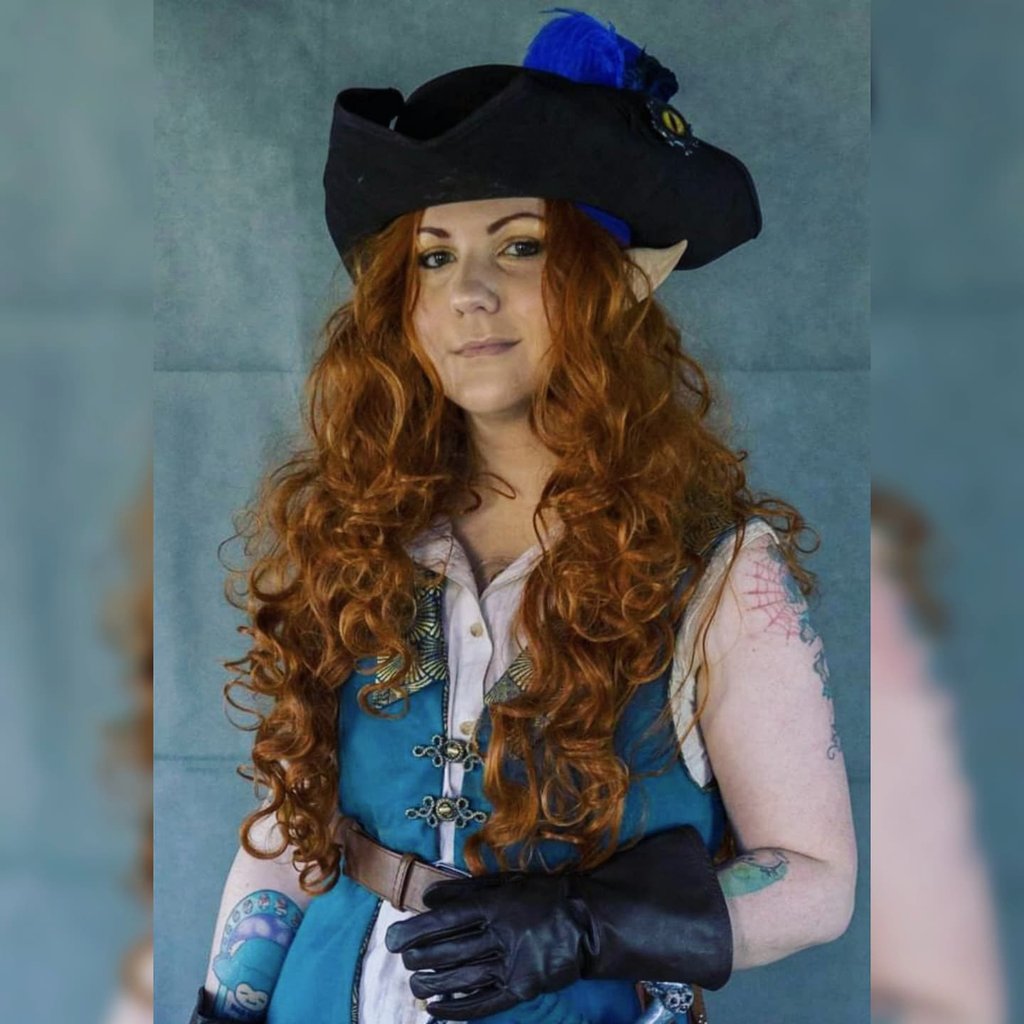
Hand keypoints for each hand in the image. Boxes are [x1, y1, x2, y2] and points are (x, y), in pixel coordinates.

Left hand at [385, 826, 732, 1019]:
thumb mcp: (508, 881)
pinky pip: (483, 1004)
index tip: (393, 936)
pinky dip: (456, 1010)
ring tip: (412, 983)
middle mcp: (498, 935)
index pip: (445, 920)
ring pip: (459, 978)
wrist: (587, 921)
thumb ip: (469, 889)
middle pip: (447, 950)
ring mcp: (510, 964)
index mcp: (494, 906)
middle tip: (399, 956)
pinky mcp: (521, 988)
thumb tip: (430, 896)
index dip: (416, 930)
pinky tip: (435, 1011)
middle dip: (417, 955)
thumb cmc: (545, 896)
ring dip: (430, 982)